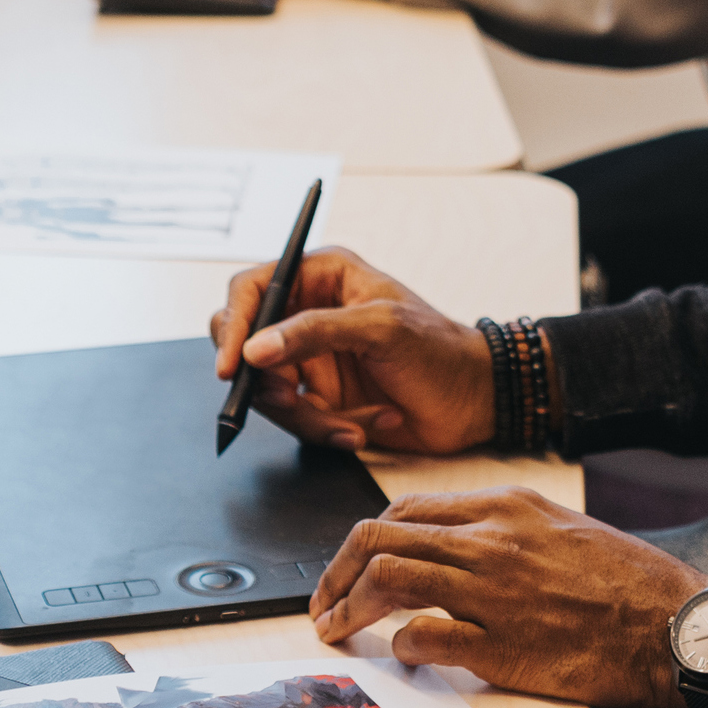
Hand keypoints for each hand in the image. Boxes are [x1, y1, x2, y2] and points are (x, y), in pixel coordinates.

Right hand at [212, 246, 496, 454]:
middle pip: (247, 345)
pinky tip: (364, 427)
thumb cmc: (440, 350)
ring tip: (352, 422)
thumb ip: (315, 332)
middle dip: (264, 381)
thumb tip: (256, 348)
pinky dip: (326, 430)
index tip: (233, 365)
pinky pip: (296, 420)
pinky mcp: (320, 399)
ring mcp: (311, 359)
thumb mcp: (381, 328)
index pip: (252, 289)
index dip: (233, 324)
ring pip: (268, 392)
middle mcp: (308, 314)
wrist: (474, 403)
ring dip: (308, 416)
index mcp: (321, 276)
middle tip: (288, 399)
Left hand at [309, 488, 707, 707]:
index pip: (406, 507)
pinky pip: (422, 636)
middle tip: (323, 602)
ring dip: (347, 607)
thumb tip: (452, 544)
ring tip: (337, 630)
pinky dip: (398, 646)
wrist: (675, 628)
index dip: (366, 537)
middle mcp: (492, 541)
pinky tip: (402, 656)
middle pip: (379, 535)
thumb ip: (507, 529)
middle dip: (336, 570)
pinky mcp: (500, 648)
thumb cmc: (630, 583)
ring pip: (387, 576)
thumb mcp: (565, 528)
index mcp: (508, 506)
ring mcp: (493, 593)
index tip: (351, 564)